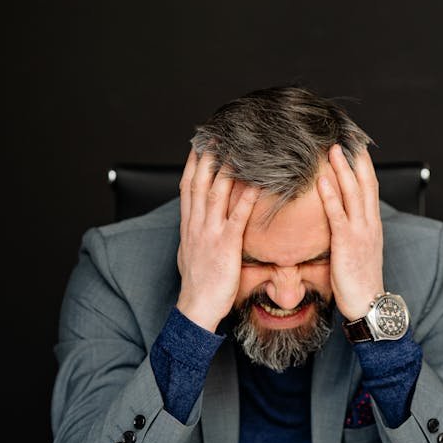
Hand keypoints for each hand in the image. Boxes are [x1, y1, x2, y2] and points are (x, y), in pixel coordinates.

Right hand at [176, 149, 259, 331]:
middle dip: (208, 157)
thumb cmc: (198, 284)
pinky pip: (237, 217)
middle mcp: (197, 225)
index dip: (193, 163)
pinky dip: (246, 199)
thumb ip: (195, 234)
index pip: (187, 187)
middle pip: (200, 182)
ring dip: (226, 169)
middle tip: (217, 135)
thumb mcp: (190, 253)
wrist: (197, 307)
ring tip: (236, 149)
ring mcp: (210, 233)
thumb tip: (198, 223)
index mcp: (188, 226)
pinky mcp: (226, 245)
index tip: (199, 145)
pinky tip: (255, 184)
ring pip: (216, 193)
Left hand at [316, 145, 383, 320]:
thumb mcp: (359, 252)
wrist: (368, 304)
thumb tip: (339, 222)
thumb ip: (352, 233)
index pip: (371, 187)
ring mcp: (360, 232)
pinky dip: (330, 195)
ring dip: (343, 168)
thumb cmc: (360, 281)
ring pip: (353, 193)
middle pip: (365, 183)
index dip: (364, 165)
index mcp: (373, 225)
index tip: (356, 147)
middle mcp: (370, 224)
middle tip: (345, 137)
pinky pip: (337, 214)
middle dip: (356, 159)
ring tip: (333, 149)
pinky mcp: (347, 243)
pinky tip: (322, 179)